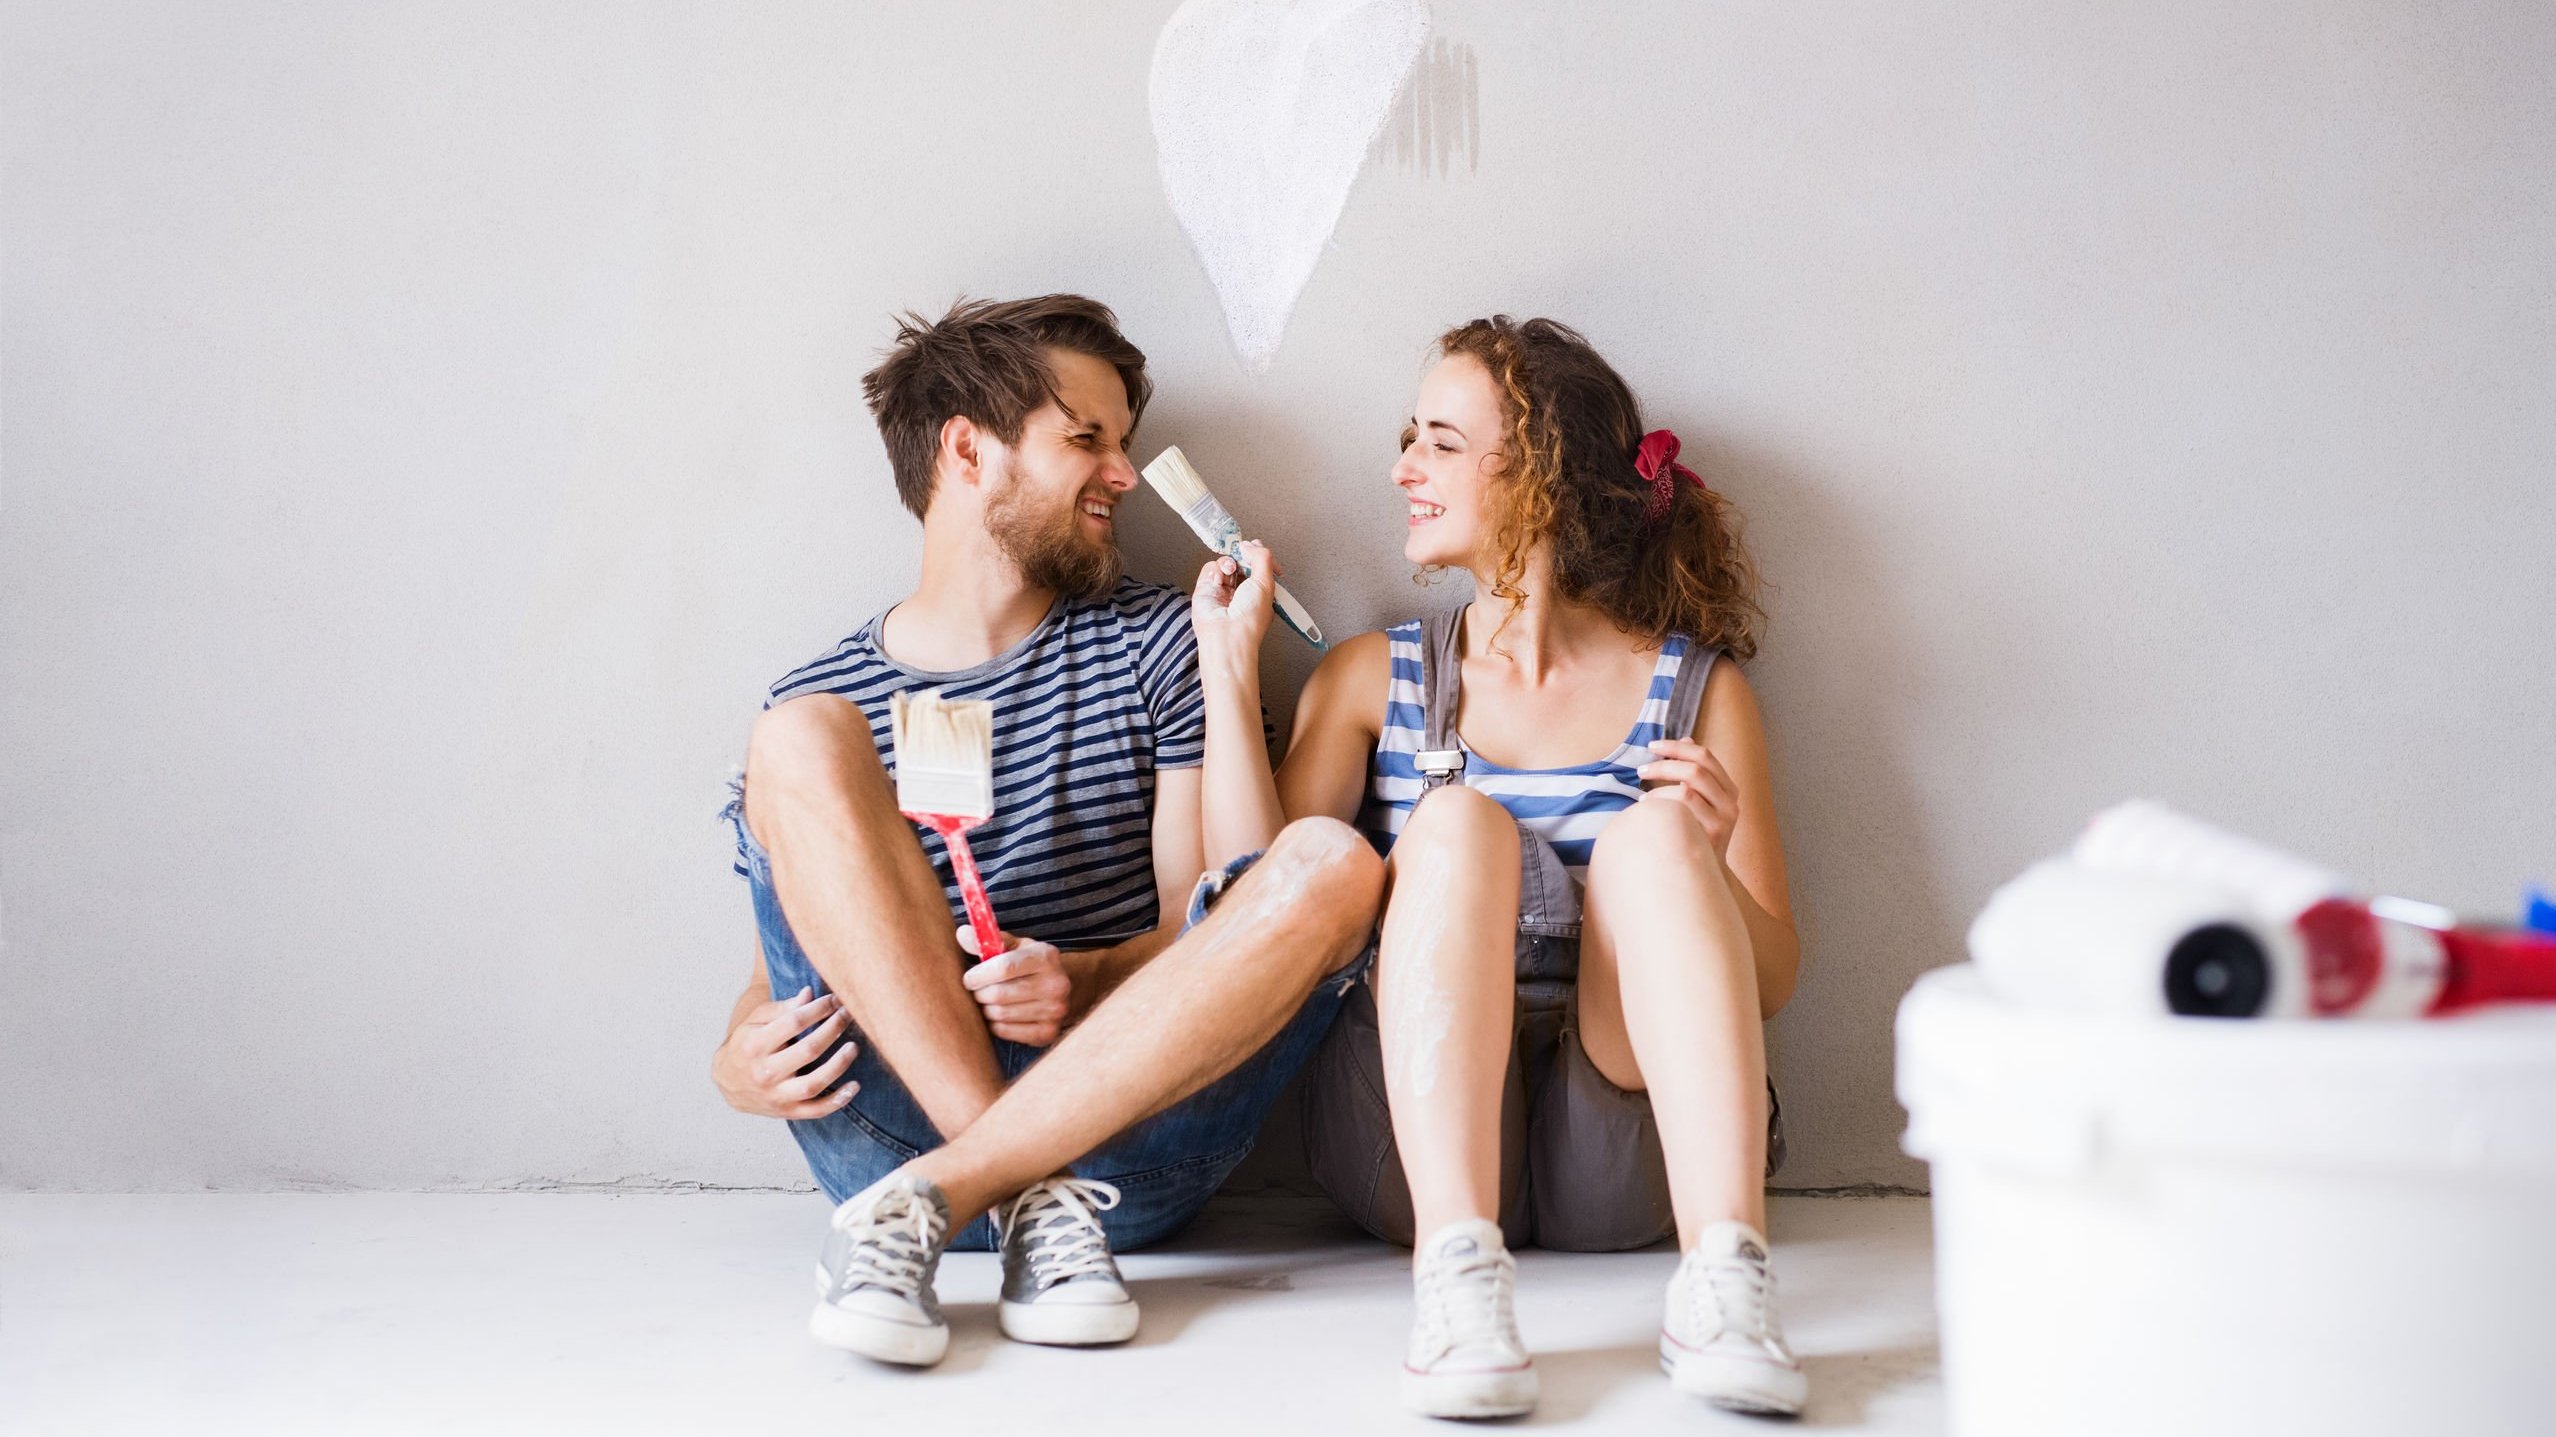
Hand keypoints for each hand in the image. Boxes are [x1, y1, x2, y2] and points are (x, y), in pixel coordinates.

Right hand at [712, 987, 859, 1118]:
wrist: (726, 1081)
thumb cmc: (746, 1044)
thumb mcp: (755, 1021)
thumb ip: (782, 1008)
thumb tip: (809, 994)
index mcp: (755, 1045)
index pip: (794, 1023)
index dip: (818, 1009)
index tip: (835, 999)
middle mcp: (764, 1072)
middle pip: (808, 1051)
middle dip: (833, 1029)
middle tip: (848, 1015)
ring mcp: (776, 1095)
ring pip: (813, 1084)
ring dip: (838, 1065)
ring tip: (853, 1047)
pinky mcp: (786, 1111)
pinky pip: (815, 1111)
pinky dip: (837, 1101)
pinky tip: (854, 1086)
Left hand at [958, 926, 1074, 1045]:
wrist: (1057, 988)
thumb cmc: (1027, 964)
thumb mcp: (1013, 946)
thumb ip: (987, 940)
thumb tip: (962, 933)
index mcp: (1046, 957)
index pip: (1003, 968)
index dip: (978, 975)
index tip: (968, 978)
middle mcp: (1056, 984)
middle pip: (999, 994)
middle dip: (979, 993)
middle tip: (976, 991)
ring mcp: (1055, 1010)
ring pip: (1000, 1014)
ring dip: (985, 1009)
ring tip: (986, 1002)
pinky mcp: (1048, 1032)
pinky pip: (1006, 1031)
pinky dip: (994, 1024)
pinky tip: (997, 1015)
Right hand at [1189, 539, 1279, 683]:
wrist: (1227, 635)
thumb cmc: (1250, 617)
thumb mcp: (1266, 583)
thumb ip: (1263, 558)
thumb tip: (1251, 544)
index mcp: (1260, 592)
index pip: (1260, 566)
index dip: (1258, 554)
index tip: (1257, 546)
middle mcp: (1242, 591)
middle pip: (1241, 562)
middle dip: (1242, 554)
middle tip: (1242, 550)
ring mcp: (1223, 590)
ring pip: (1225, 563)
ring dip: (1228, 562)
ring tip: (1231, 570)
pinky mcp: (1206, 589)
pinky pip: (1210, 569)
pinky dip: (1215, 570)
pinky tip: (1218, 581)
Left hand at [1635, 737, 1739, 859]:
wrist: (1707, 876)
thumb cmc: (1696, 834)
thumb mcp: (1700, 802)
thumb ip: (1694, 773)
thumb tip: (1686, 738)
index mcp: (1728, 788)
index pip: (1704, 755)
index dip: (1677, 747)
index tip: (1652, 746)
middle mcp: (1731, 801)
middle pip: (1697, 767)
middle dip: (1665, 763)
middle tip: (1641, 769)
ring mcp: (1725, 818)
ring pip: (1689, 785)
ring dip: (1660, 782)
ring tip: (1641, 790)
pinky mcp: (1714, 833)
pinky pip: (1683, 806)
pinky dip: (1661, 801)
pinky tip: (1646, 807)